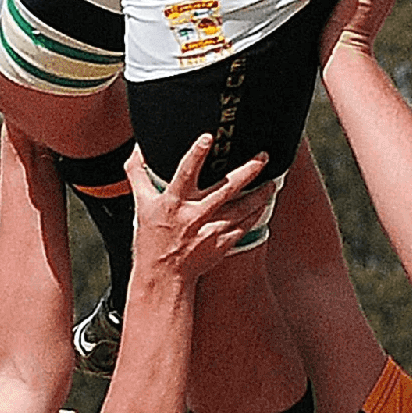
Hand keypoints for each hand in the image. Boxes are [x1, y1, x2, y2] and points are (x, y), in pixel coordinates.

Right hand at [128, 136, 272, 278]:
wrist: (163, 276)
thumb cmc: (151, 236)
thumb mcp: (141, 203)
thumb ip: (138, 173)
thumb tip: (138, 147)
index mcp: (172, 203)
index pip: (184, 173)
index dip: (196, 155)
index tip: (208, 137)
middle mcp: (192, 216)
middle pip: (224, 190)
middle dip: (246, 172)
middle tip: (263, 157)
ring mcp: (209, 231)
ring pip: (241, 209)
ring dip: (259, 194)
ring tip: (273, 181)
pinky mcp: (221, 244)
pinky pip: (244, 226)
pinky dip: (256, 213)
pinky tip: (265, 202)